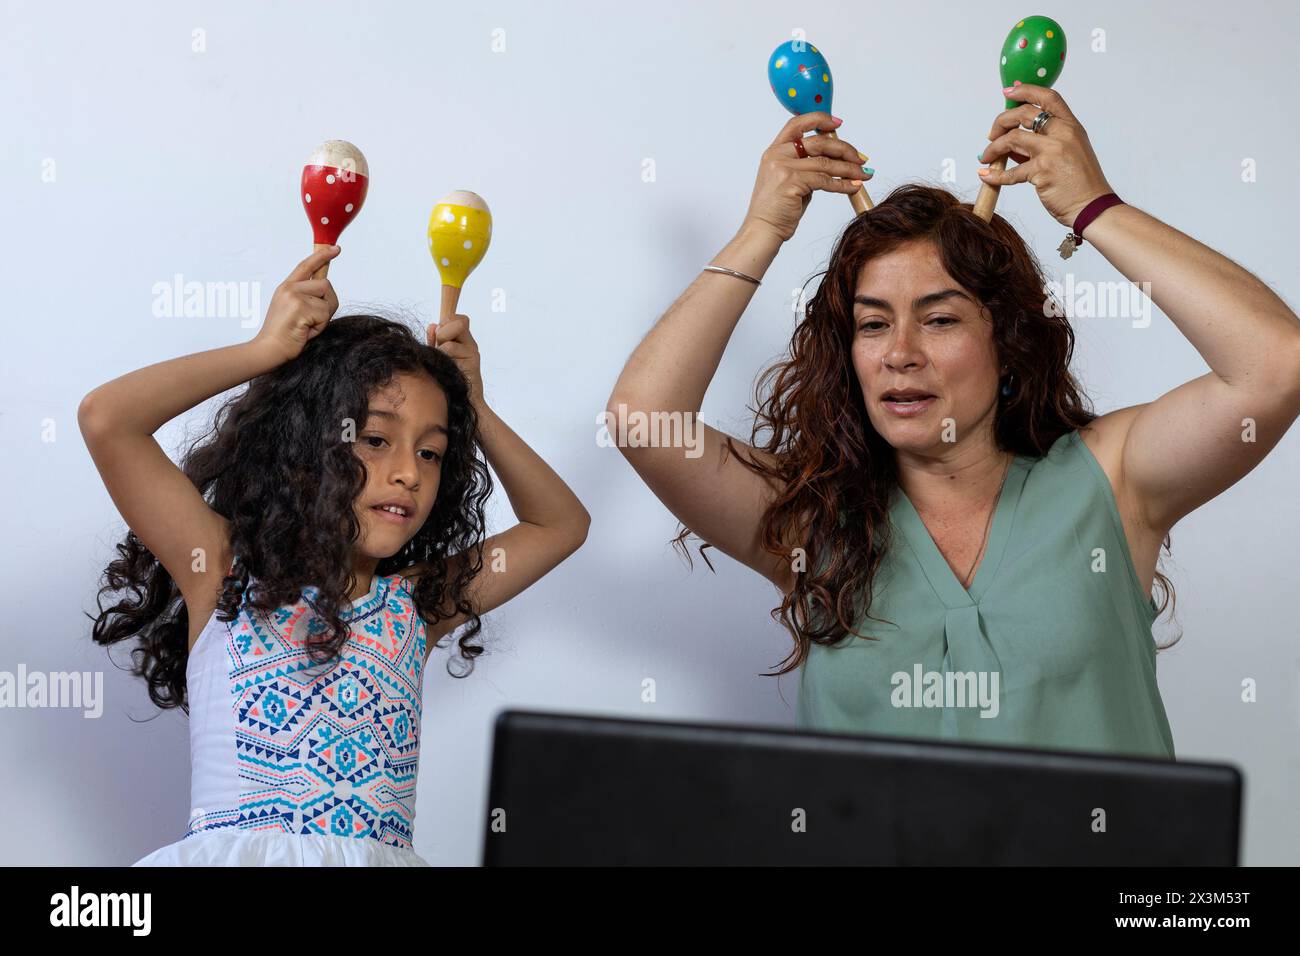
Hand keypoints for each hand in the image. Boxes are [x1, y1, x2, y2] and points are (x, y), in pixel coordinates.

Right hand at [254, 247, 340, 362]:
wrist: (269, 349)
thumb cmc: (285, 334)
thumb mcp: (293, 309)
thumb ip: (306, 297)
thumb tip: (325, 288)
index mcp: (287, 287)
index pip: (306, 265)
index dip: (322, 255)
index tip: (336, 249)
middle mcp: (290, 288)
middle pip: (326, 285)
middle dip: (328, 304)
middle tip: (314, 320)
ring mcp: (294, 297)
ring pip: (328, 300)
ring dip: (324, 317)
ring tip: (307, 326)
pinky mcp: (300, 308)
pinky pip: (325, 314)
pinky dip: (320, 327)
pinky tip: (305, 331)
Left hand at [429, 313, 482, 405]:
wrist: (461, 406)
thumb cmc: (447, 382)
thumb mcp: (439, 357)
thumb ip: (435, 341)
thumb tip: (431, 325)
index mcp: (463, 341)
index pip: (459, 318)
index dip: (448, 321)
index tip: (440, 335)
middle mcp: (471, 345)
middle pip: (459, 322)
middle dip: (443, 331)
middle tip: (440, 347)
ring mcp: (473, 353)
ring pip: (449, 339)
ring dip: (440, 349)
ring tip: (442, 363)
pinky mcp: (473, 363)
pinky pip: (449, 350)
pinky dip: (442, 358)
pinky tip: (446, 370)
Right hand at [742, 112, 871, 242]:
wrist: (763, 230)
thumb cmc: (777, 209)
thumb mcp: (789, 180)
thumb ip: (806, 166)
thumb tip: (835, 160)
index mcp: (775, 151)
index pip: (797, 124)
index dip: (820, 119)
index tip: (838, 123)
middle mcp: (777, 155)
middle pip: (819, 142)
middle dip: (844, 149)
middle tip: (860, 158)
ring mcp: (783, 168)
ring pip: (826, 163)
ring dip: (849, 169)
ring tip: (864, 174)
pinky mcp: (792, 182)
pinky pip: (825, 180)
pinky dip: (843, 184)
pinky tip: (853, 187)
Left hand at [978, 85, 1113, 227]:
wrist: (1092, 206)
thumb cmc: (1080, 183)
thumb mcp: (1067, 154)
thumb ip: (1043, 144)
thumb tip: (1011, 145)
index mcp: (1071, 126)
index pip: (1048, 98)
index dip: (1026, 90)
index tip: (1009, 91)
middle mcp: (1063, 133)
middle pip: (1023, 114)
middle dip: (1001, 121)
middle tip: (991, 134)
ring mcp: (1053, 151)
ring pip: (1012, 139)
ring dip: (993, 148)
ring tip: (986, 157)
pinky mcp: (1042, 171)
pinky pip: (1011, 172)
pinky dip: (995, 175)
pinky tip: (986, 176)